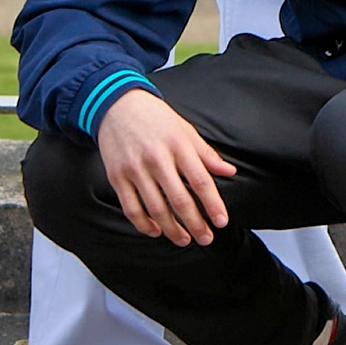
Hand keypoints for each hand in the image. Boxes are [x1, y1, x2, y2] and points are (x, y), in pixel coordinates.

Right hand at [97, 88, 234, 246]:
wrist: (117, 105)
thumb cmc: (155, 118)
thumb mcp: (185, 130)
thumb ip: (206, 154)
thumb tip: (229, 171)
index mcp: (178, 146)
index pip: (201, 181)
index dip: (213, 204)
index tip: (221, 221)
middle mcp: (157, 159)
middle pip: (179, 200)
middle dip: (195, 224)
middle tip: (206, 238)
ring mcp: (135, 169)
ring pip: (156, 209)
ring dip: (171, 229)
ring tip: (184, 239)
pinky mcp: (117, 177)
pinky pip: (131, 208)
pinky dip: (144, 224)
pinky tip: (156, 230)